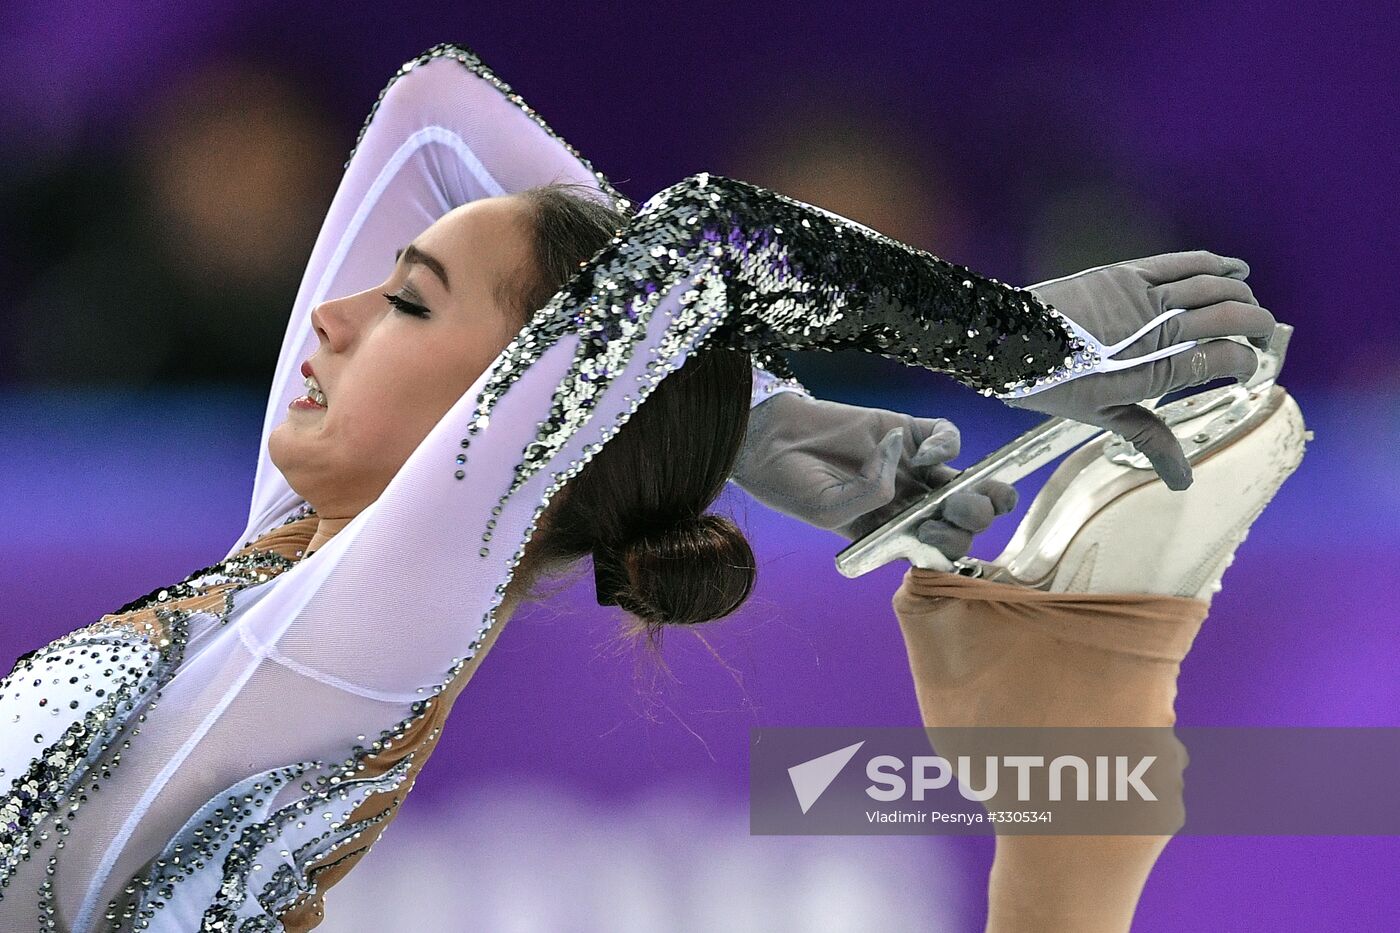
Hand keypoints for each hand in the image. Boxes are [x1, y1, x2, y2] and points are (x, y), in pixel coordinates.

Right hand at [730, 393, 1016, 555]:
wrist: (767, 439)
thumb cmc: (790, 484)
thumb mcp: (829, 511)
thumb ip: (870, 496)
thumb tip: (904, 460)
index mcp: (890, 530)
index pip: (939, 545)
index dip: (951, 545)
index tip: (931, 536)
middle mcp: (906, 500)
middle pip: (962, 515)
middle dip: (973, 518)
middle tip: (954, 511)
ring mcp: (909, 465)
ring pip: (968, 477)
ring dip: (981, 487)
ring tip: (960, 490)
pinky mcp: (905, 429)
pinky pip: (945, 435)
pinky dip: (946, 444)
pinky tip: (923, 453)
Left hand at [1016, 250, 1277, 489]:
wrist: (1003, 342)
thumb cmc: (1051, 384)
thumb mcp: (1102, 416)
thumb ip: (1149, 438)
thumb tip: (1182, 482)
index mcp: (1156, 371)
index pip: (1227, 359)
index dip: (1248, 364)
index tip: (1249, 371)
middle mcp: (1158, 330)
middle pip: (1233, 316)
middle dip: (1259, 326)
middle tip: (1264, 338)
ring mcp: (1143, 297)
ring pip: (1215, 285)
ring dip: (1243, 293)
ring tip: (1251, 306)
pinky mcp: (1126, 273)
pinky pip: (1183, 262)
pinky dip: (1215, 262)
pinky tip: (1234, 267)